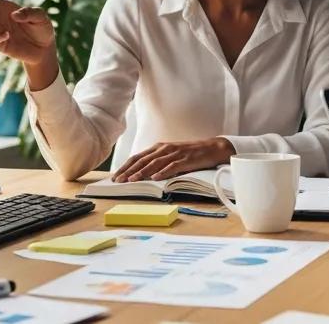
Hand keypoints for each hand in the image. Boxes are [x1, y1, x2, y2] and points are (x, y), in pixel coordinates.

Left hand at [111, 138, 235, 181]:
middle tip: (119, 180)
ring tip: (132, 180)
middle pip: (143, 160)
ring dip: (142, 172)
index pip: (138, 156)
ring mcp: (176, 154)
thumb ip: (157, 160)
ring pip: (155, 163)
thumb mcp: (171, 154)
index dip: (126, 166)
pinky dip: (163, 172)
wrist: (213, 148)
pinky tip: (155, 178)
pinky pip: (173, 166)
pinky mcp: (186, 159)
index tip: (116, 176)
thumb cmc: (190, 153)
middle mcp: (165, 148)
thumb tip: (140, 173)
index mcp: (159, 147)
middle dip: (129, 171)